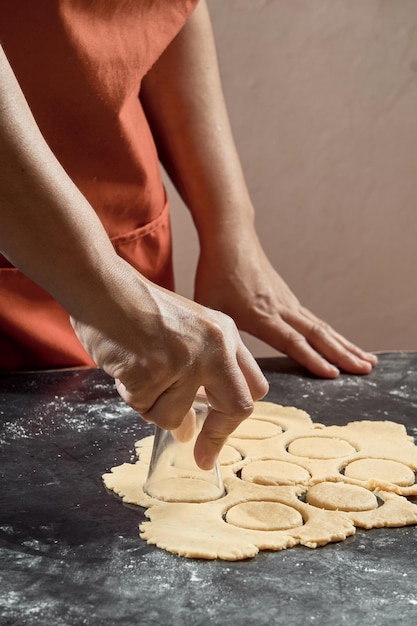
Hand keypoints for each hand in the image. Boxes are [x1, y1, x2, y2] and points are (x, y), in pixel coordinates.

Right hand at [70, 258, 267, 468]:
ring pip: (175, 416)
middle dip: (217, 435)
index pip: (251, 387)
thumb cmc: (137, 310)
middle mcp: (214, 346)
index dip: (234, 420)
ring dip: (152, 404)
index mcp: (225, 334)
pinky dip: (130, 395)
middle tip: (199, 453)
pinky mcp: (155, 370)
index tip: (215, 443)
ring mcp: (186, 359)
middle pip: (236, 407)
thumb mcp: (183, 334)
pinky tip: (125, 367)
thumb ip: (195, 378)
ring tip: (137, 372)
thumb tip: (189, 430)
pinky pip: (144, 406)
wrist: (103, 287)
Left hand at [194, 232, 376, 378]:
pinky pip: (315, 320)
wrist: (230, 238)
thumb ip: (216, 334)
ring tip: (366, 360)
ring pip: (321, 327)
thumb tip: (211, 363)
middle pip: (318, 335)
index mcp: (261, 315)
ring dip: (344, 345)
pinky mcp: (288, 298)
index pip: (292, 340)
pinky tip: (340, 343)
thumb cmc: (215, 274)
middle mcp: (281, 309)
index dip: (312, 359)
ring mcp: (288, 302)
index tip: (333, 374)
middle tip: (366, 370)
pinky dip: (332, 335)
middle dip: (342, 355)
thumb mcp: (209, 307)